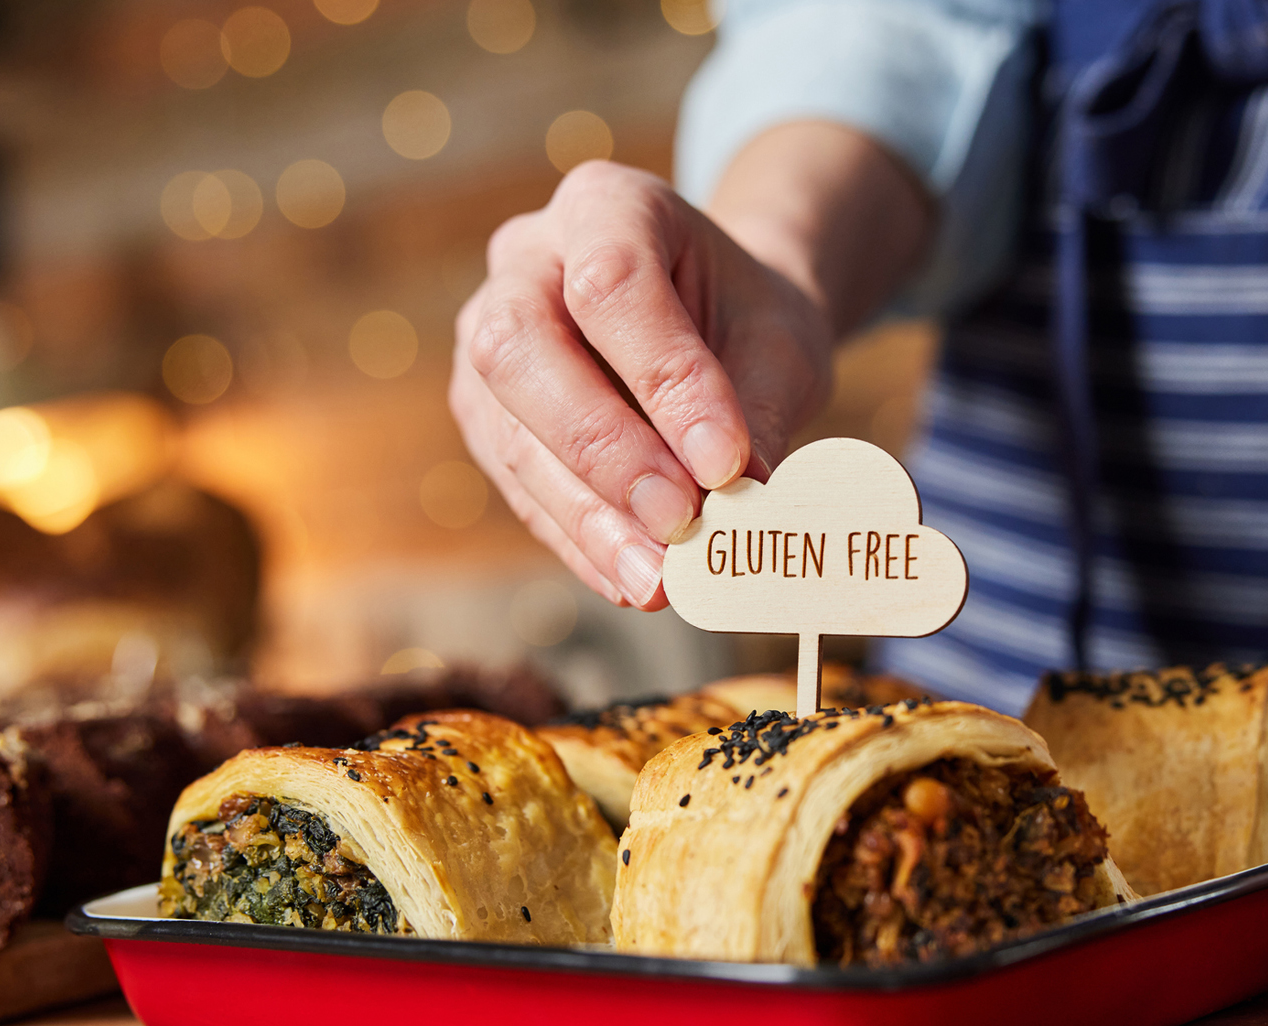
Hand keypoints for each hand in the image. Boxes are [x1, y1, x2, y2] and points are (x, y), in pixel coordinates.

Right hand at [451, 160, 832, 609]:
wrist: (719, 325)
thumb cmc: (750, 321)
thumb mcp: (780, 346)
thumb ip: (760, 415)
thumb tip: (745, 513)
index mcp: (606, 204)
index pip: (614, 284)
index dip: (667, 381)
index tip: (728, 465)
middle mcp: (526, 258)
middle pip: (521, 348)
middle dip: (602, 448)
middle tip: (678, 523)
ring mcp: (489, 335)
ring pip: (507, 425)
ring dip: (587, 515)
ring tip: (660, 580)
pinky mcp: (487, 414)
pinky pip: (516, 481)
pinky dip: (578, 538)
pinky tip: (631, 578)